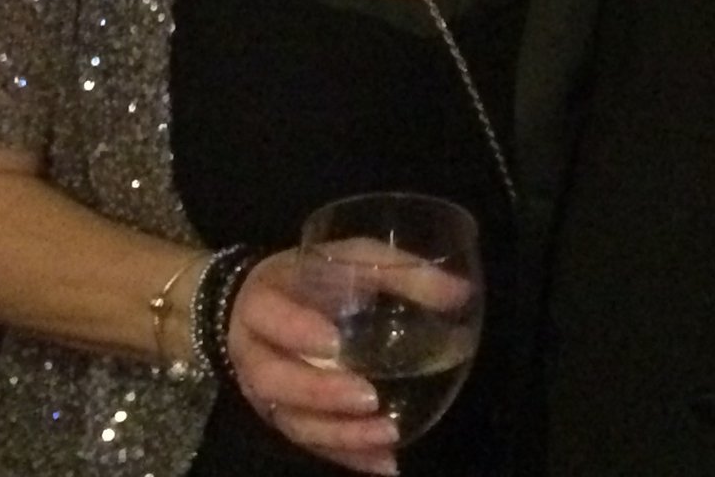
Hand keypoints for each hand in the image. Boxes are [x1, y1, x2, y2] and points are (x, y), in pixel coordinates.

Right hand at [226, 250, 401, 473]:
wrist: (259, 307)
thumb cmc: (312, 278)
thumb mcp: (349, 259)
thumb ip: (398, 272)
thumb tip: (460, 292)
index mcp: (264, 303)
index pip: (269, 317)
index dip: (295, 330)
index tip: (333, 341)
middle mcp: (254, 353)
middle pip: (275, 382)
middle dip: (319, 394)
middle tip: (367, 397)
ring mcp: (265, 394)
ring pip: (292, 422)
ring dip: (339, 434)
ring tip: (386, 435)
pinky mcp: (282, 419)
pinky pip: (311, 444)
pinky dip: (348, 457)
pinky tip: (384, 464)